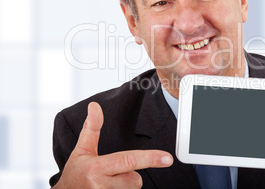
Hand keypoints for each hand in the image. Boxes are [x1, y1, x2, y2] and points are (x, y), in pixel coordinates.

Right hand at [53, 102, 172, 187]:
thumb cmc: (74, 175)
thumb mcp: (81, 151)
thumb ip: (92, 129)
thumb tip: (95, 106)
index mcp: (97, 168)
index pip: (129, 160)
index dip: (150, 158)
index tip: (168, 158)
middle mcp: (102, 185)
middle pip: (135, 179)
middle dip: (127, 176)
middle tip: (110, 176)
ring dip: (124, 188)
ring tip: (106, 186)